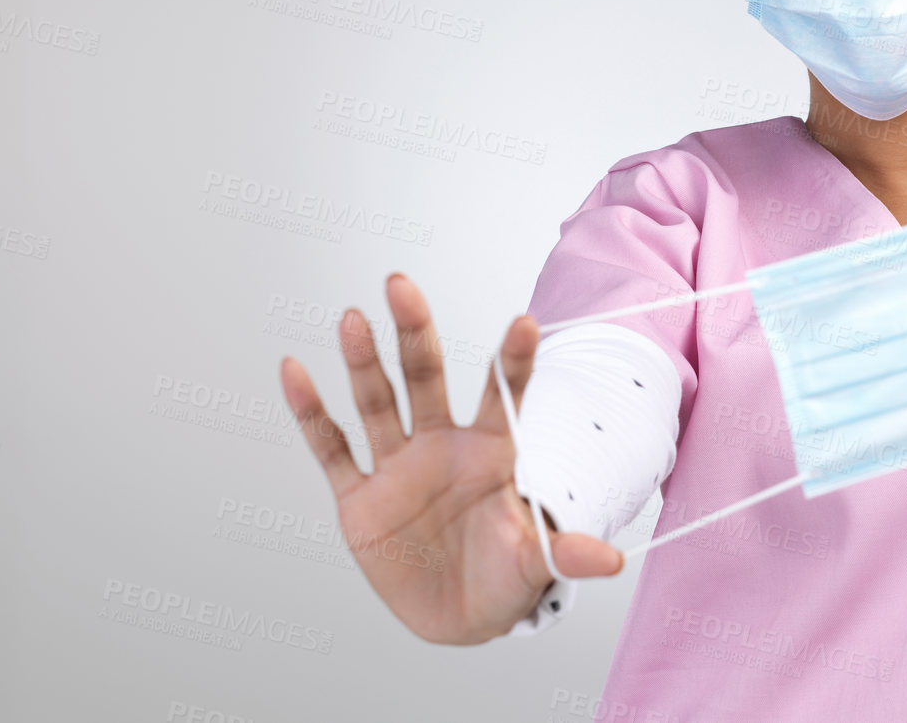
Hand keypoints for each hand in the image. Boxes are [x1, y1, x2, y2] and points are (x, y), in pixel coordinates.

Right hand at [278, 273, 622, 644]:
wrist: (461, 620)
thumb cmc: (506, 577)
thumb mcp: (537, 564)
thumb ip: (565, 552)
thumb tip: (611, 562)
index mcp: (492, 452)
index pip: (505, 395)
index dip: (514, 361)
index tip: (524, 322)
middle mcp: (443, 446)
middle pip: (427, 377)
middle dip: (415, 332)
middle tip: (401, 286)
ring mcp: (399, 467)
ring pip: (378, 402)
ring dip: (363, 362)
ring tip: (353, 318)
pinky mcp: (361, 499)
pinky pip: (332, 450)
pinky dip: (311, 414)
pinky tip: (295, 372)